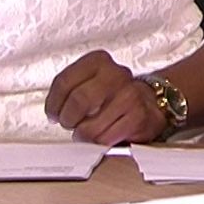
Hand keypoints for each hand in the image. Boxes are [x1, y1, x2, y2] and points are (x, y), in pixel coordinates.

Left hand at [45, 51, 168, 144]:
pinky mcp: (138, 117)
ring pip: (90, 126)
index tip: (53, 113)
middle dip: (68, 119)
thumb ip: (70, 89)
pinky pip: (105, 139)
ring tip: (87, 130)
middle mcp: (116, 74)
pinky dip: (98, 143)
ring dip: (83, 134)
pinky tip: (101, 136)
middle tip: (69, 123)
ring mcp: (129, 95)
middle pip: (78, 101)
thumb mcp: (91, 81)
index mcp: (98, 61)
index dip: (53, 103)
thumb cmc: (113, 95)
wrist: (150, 101)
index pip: (64, 81)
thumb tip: (53, 110)